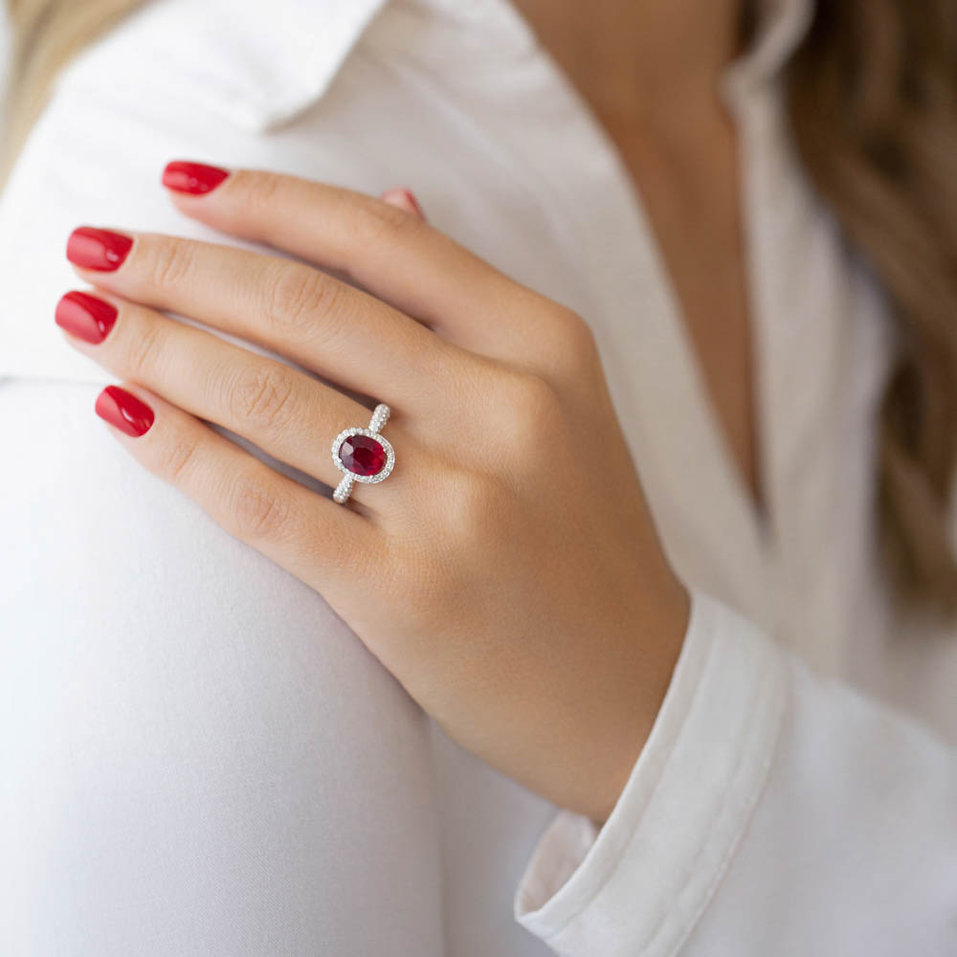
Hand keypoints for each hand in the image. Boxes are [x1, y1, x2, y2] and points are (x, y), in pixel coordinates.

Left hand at [57, 163, 689, 820]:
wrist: (636, 688)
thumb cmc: (585, 542)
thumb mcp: (562, 402)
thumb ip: (470, 309)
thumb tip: (393, 205)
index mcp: (545, 348)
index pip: (380, 242)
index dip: (266, 202)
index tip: (179, 184)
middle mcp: (507, 411)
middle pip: (309, 310)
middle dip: (181, 267)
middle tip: (95, 248)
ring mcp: (460, 505)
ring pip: (273, 399)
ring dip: (159, 348)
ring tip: (88, 320)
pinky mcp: (408, 595)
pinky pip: (267, 504)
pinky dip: (183, 452)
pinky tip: (123, 413)